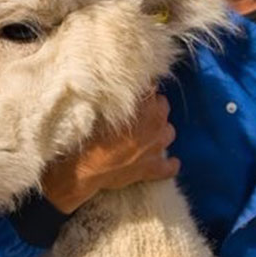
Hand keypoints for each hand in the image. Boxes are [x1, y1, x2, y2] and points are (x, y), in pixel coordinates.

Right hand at [41, 92, 179, 213]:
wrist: (85, 167)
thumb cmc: (90, 133)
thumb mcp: (102, 106)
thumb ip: (118, 95)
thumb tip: (123, 89)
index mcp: (145, 104)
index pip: (150, 87)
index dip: (139, 89)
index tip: (130, 92)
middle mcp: (157, 123)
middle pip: (163, 106)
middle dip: (152, 106)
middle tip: (136, 110)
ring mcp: (157, 147)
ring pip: (169, 132)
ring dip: (160, 130)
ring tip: (147, 132)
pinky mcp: (153, 169)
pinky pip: (170, 167)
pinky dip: (169, 164)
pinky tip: (168, 162)